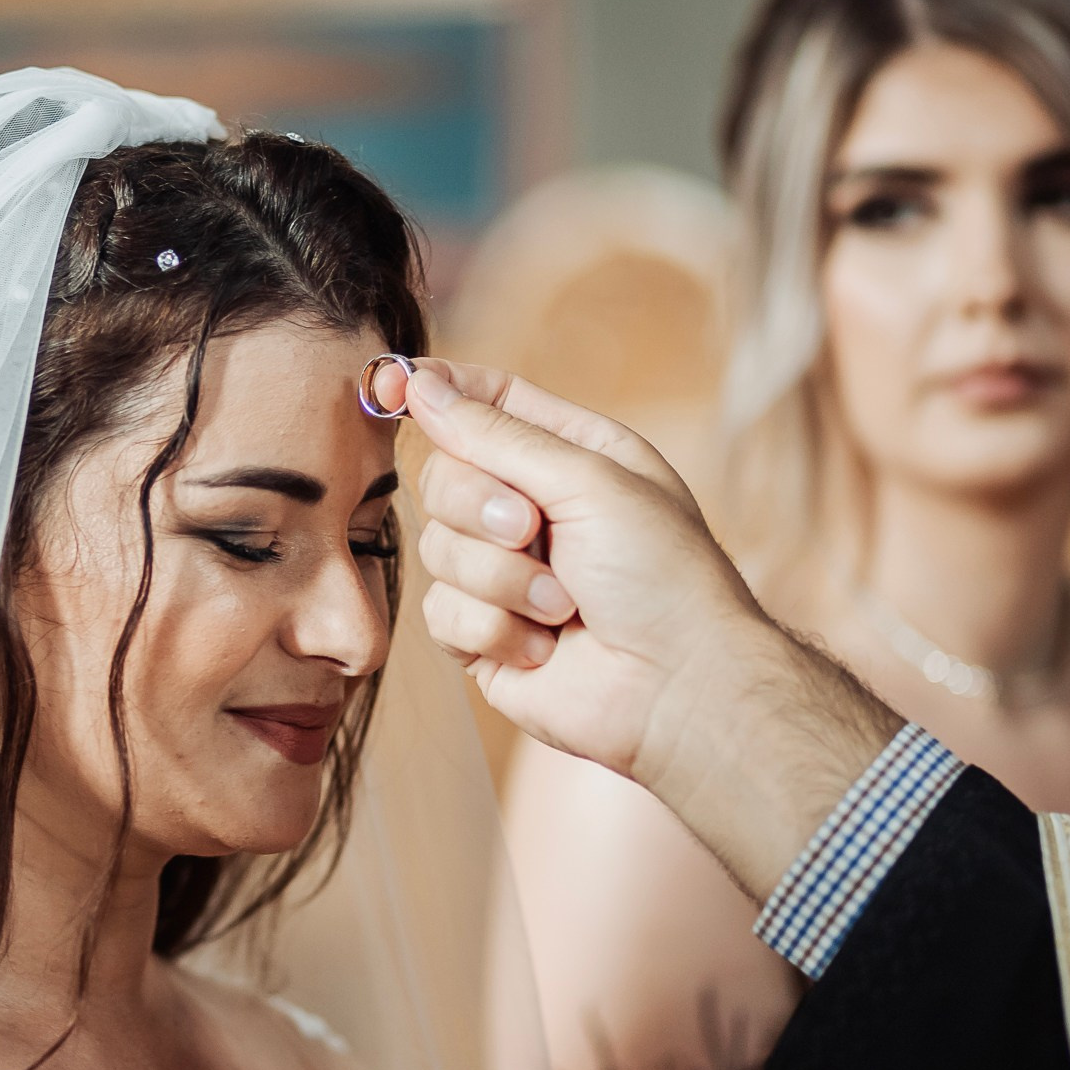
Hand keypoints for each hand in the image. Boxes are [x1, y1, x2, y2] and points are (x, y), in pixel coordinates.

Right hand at [401, 360, 901, 897]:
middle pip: (443, 478)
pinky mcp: (484, 637)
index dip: (440, 393)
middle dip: (478, 507)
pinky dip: (492, 630)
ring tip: (560, 606)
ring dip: (498, 579)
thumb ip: (499, 435)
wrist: (677, 689)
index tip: (392, 380)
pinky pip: (441, 615)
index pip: (488, 405)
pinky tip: (544, 648)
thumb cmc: (664, 577)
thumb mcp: (591, 481)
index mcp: (570, 458)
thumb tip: (423, 384)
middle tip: (530, 531)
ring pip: (436, 550)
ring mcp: (504, 577)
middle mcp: (533, 512)